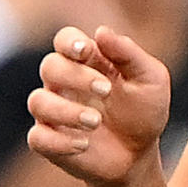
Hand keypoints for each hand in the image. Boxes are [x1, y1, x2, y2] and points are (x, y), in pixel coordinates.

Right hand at [25, 21, 174, 186]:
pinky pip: (37, 138)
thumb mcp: (150, 79)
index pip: (65, 40)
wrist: (139, 155)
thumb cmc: (143, 112)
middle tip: (106, 91)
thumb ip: (128, 53)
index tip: (85, 51)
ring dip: (66, 110)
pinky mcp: (47, 142)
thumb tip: (101, 31)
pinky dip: (59, 141)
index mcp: (87, 62)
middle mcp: (63, 84)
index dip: (69, 42)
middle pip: (50, 66)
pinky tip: (84, 144)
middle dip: (75, 76)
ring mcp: (52, 113)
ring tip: (96, 122)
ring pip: (38, 102)